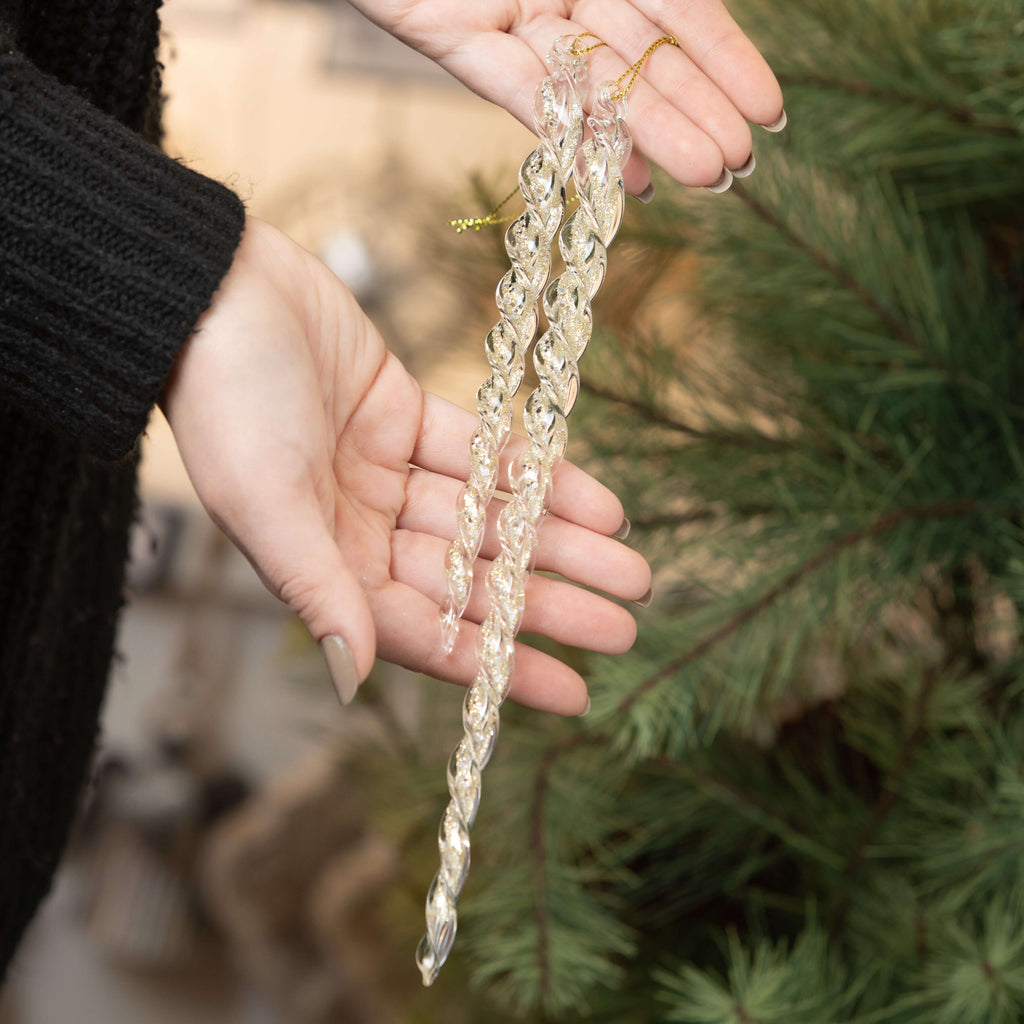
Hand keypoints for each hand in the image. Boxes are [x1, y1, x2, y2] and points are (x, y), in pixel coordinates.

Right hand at [162, 217, 650, 715]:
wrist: (215, 288)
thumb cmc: (223, 400)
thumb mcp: (266, 502)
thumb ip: (317, 587)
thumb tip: (356, 673)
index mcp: (329, 567)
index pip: (431, 634)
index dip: (503, 666)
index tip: (577, 693)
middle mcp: (363, 531)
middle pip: (475, 582)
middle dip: (550, 604)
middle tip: (625, 627)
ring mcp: (389, 475)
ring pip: (492, 521)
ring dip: (560, 543)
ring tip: (631, 568)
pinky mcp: (408, 417)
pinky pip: (486, 455)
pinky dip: (540, 476)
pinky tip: (599, 501)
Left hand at [348, 0, 783, 192]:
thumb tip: (691, 3)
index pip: (681, 10)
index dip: (727, 61)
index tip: (768, 114)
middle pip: (643, 60)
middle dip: (696, 111)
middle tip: (738, 169)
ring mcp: (519, 17)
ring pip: (595, 86)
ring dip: (650, 134)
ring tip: (703, 177)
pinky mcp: (460, 41)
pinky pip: (524, 95)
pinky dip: (571, 134)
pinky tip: (621, 177)